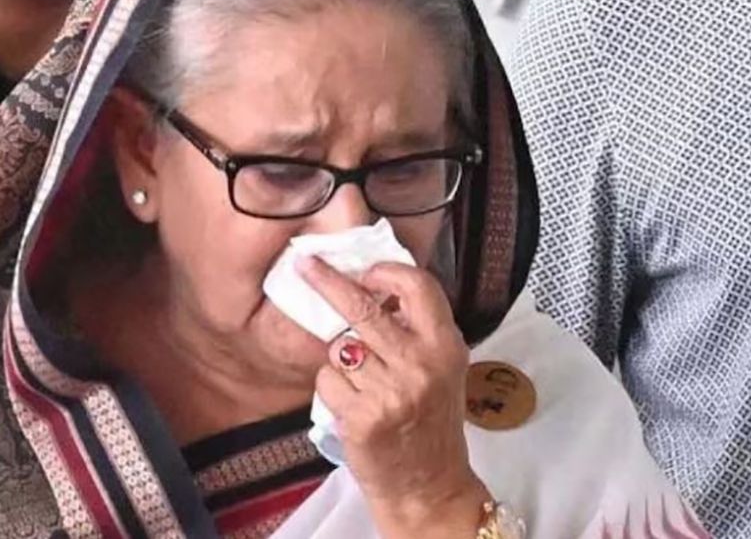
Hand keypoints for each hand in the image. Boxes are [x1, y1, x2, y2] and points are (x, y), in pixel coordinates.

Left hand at [298, 256, 488, 537]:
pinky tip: (354, 407)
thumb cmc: (429, 422)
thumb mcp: (442, 369)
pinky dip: (332, 391)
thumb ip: (416, 331)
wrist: (429, 486)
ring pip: (339, 348)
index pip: (418, 287)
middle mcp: (421, 364)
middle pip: (363, 307)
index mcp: (446, 346)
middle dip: (328, 282)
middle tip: (305, 264)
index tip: (364, 270)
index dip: (386, 271)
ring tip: (364, 386)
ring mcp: (391, 391)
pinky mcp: (363, 416)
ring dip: (341, 362)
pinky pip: (327, 381)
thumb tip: (372, 286)